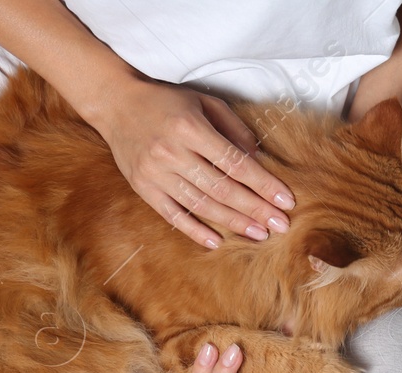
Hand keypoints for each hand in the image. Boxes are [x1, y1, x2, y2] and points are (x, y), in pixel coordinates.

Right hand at [90, 80, 296, 248]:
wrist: (116, 103)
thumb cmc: (166, 101)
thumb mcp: (204, 101)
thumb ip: (233, 127)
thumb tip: (258, 157)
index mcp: (190, 128)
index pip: (235, 163)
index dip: (263, 184)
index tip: (285, 200)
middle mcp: (172, 153)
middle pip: (222, 189)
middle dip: (255, 209)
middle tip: (280, 225)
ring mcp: (155, 173)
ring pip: (201, 205)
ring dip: (233, 223)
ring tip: (258, 235)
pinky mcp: (143, 188)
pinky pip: (173, 215)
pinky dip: (195, 230)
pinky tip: (217, 242)